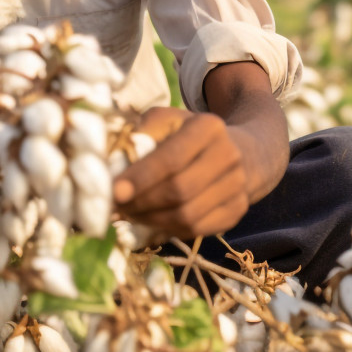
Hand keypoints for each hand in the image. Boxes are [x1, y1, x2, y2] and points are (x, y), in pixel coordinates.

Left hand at [112, 106, 251, 239]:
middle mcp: (229, 156)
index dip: (141, 178)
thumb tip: (114, 165)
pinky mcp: (238, 210)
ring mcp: (237, 186)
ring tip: (129, 215)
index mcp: (208, 127)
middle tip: (115, 207)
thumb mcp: (165, 121)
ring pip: (187, 216)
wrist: (237, 151)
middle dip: (141, 203)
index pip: (171, 158)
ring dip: (151, 220)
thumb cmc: (188, 135)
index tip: (114, 192)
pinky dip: (168, 229)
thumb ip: (141, 134)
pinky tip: (151, 221)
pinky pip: (196, 230)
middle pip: (179, 191)